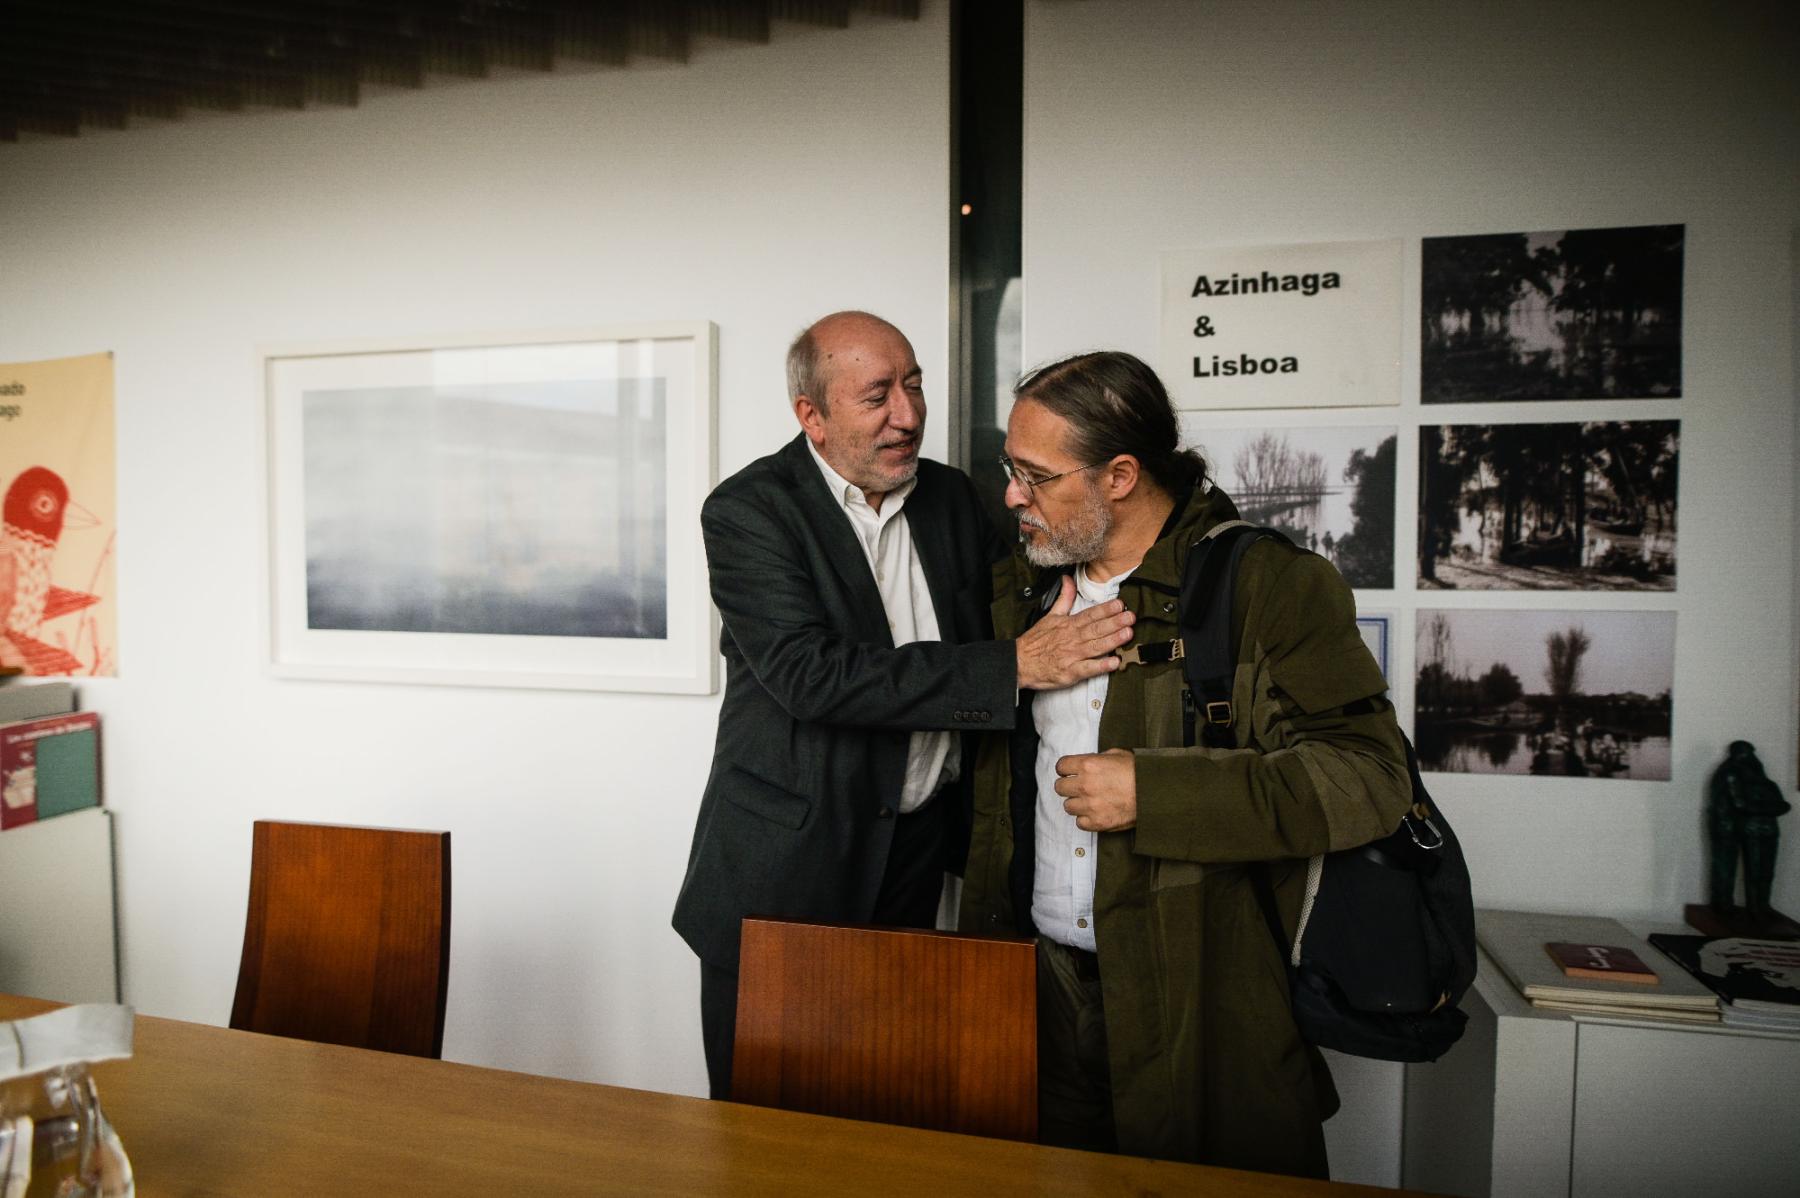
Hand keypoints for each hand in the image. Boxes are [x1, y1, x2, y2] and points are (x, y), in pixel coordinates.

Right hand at [1014, 576, 1134, 689]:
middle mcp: (1072, 639)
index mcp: (1068, 625)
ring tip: (1128, 634)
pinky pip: (1088, 668)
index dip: (1106, 609)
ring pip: (1096, 646)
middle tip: (1130, 616)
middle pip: (1096, 629)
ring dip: (1113, 640)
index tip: (1120, 604)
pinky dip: (1101, 666)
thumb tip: (1068, 579)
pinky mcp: (1071, 672)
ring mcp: (1072, 656)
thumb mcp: (1050, 615)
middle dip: (1115, 622)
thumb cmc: (1036, 641)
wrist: (1019, 662)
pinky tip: (1115, 662)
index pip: (1090, 615)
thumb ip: (1064, 598)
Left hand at [1055, 749, 1136, 831]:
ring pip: (1068, 806)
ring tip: (1090, 801)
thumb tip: (1088, 763)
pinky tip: (1096, 813)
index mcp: (1088, 765)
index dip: (1065, 769)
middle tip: (1079, 787)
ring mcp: (1090, 805)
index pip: (1061, 766)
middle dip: (1068, 786)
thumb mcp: (1117, 754)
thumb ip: (1097, 759)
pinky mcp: (1097, 822)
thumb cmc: (1139, 772)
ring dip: (1077, 804)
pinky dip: (1086, 819)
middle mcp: (1085, 785)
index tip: (1069, 772)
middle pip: (1059, 787)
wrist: (1155, 793)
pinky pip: (1080, 823)